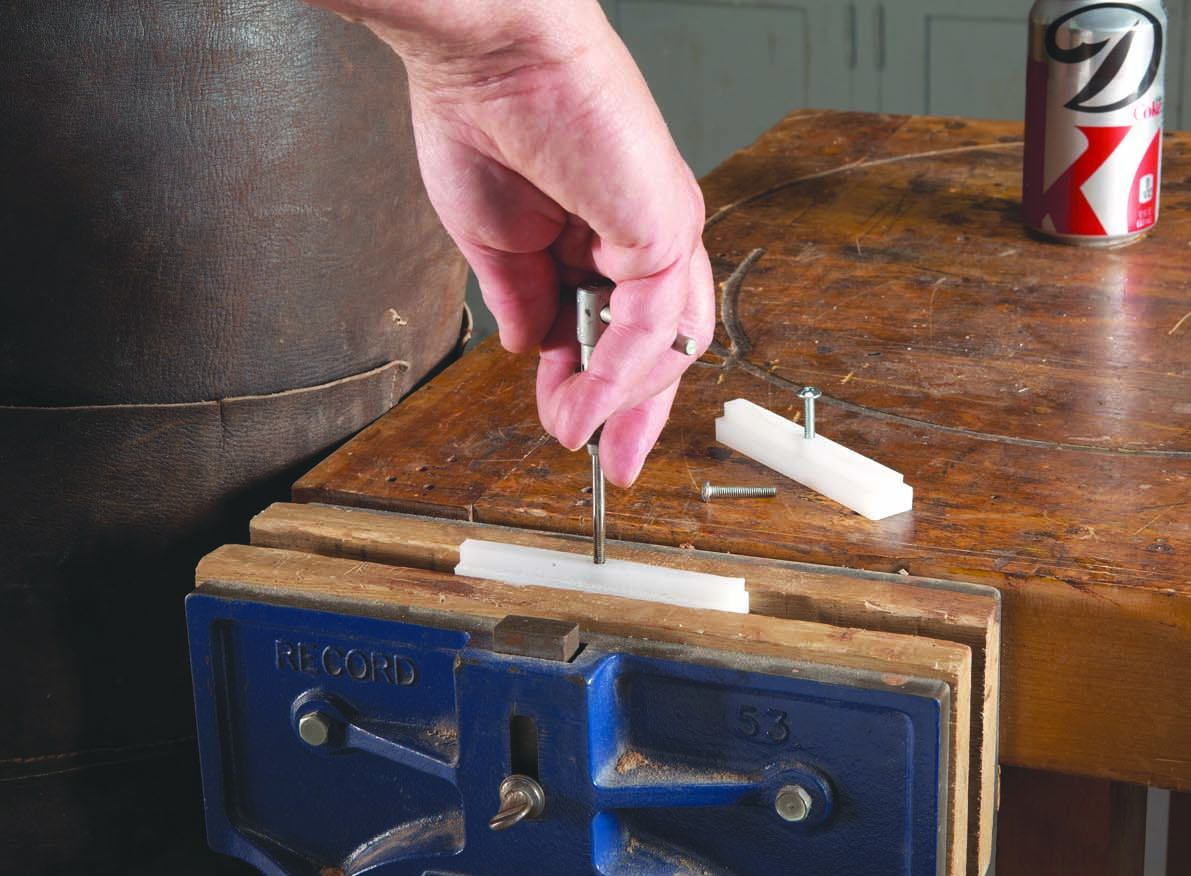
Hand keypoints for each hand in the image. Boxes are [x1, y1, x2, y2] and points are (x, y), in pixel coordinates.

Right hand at [310, 0, 713, 485]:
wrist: (483, 55)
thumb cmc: (484, 119)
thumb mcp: (496, 242)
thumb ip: (524, 302)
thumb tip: (532, 351)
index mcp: (608, 230)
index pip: (622, 329)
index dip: (599, 386)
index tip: (571, 428)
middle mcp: (646, 232)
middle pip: (659, 344)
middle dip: (635, 411)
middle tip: (614, 463)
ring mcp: (663, 229)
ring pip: (665, 341)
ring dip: (622, 399)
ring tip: (578, 433)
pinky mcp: (665, 226)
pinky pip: (652, 322)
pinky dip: (619, 371)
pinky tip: (585, 404)